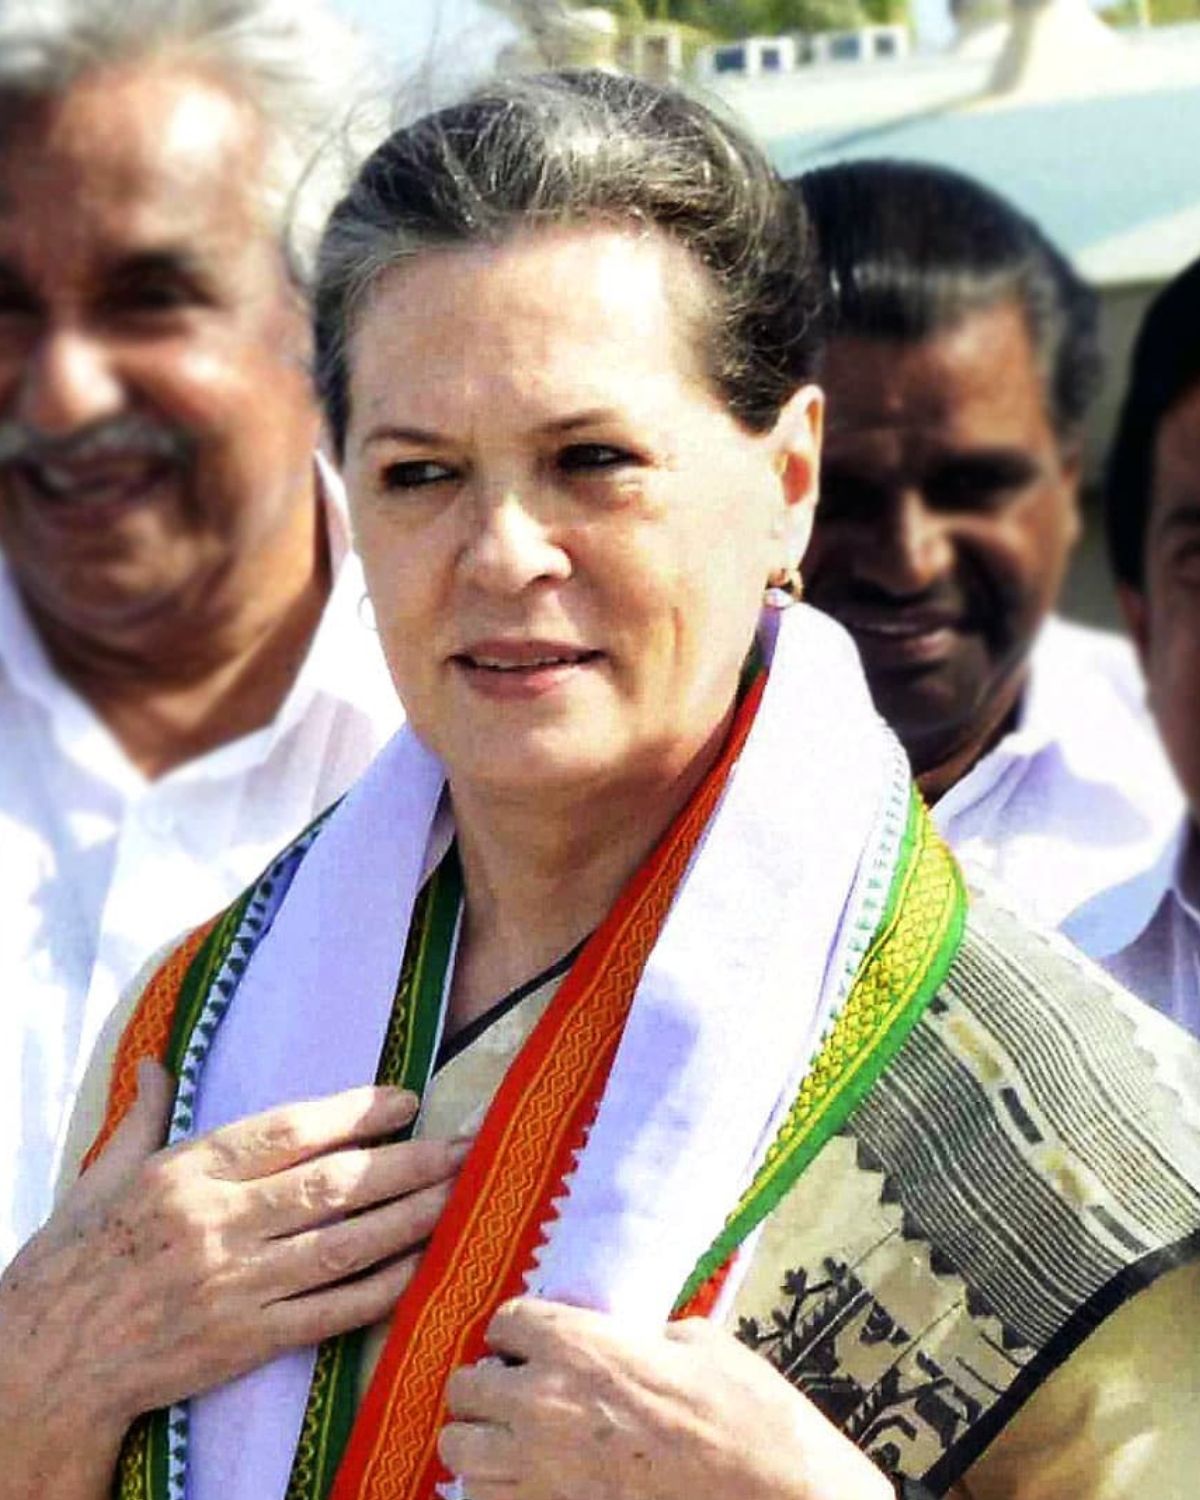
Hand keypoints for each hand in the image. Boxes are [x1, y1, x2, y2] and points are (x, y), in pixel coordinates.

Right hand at [0, 1063, 465, 1499]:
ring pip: (342, 1246)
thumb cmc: (75, 1260)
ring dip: (410, 1218)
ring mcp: (236, 1286)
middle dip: (407, 1162)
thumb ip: (145, 1116)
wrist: (45, 1363)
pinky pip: (328, 1313)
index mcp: (187, 1173)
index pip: (287, 1131)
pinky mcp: (245, 1341)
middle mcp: (218, 1225)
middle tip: (464, 1143)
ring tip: (459, 1193)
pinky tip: (420, 1265)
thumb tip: (160, 1060)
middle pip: (333, 1186)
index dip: (354, 1112)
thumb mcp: (102, 1176)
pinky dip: (380, 1290)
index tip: (406, 1099)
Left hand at [441, 1299, 894, 1499]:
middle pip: (464, 1388)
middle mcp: (543, 1405)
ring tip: (508, 1441)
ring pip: (458, 1453)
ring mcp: (541, 1473)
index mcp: (579, 1346)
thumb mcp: (698, 1343)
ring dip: (478, 1442)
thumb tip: (632, 1340)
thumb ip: (643, 1336)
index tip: (530, 1341)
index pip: (506, 1322)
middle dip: (484, 1387)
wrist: (774, 1496)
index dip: (518, 1331)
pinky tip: (528, 1484)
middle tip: (512, 1391)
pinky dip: (496, 1492)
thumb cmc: (745, 1413)